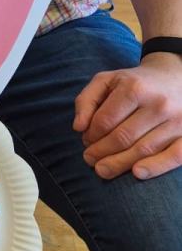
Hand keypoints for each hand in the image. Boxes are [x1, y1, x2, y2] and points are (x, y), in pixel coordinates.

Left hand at [74, 51, 181, 179]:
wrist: (174, 78)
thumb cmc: (134, 83)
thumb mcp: (107, 80)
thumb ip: (86, 100)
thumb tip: (78, 127)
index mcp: (135, 88)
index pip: (105, 120)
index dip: (91, 134)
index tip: (85, 140)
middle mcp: (158, 104)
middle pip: (123, 137)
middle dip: (101, 152)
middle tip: (89, 159)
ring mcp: (176, 121)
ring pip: (143, 150)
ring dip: (119, 164)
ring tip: (102, 170)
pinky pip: (173, 156)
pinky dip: (155, 167)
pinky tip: (136, 173)